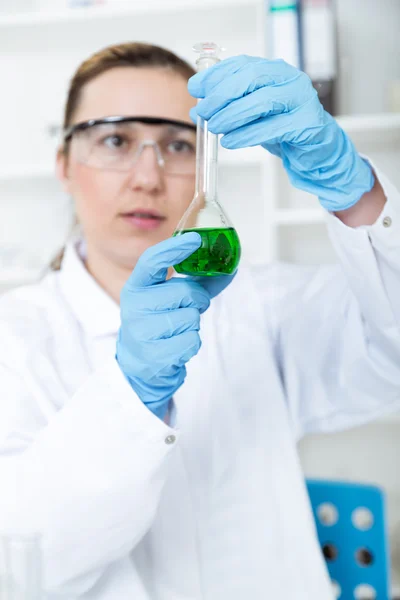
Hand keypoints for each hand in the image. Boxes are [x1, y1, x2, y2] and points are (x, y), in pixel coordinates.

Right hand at [116, 233, 233, 419]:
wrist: (141, 363)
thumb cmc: (160, 322)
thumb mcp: (172, 298)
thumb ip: (199, 282)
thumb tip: (232, 267)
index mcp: (136, 286)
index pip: (152, 260)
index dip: (174, 249)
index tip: (196, 239)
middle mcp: (134, 306)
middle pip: (185, 292)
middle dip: (196, 300)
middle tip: (186, 308)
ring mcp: (141, 331)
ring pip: (191, 317)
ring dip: (193, 323)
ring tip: (177, 329)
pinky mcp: (154, 354)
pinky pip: (192, 340)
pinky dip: (192, 342)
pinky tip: (177, 345)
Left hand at [189, 56, 373, 211]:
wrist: (315, 150)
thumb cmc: (283, 128)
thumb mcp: (252, 114)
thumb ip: (228, 108)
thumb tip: (197, 110)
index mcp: (274, 70)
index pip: (241, 65)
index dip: (215, 75)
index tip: (195, 88)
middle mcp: (289, 78)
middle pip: (250, 79)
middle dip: (221, 95)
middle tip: (204, 112)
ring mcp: (300, 98)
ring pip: (261, 101)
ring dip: (232, 115)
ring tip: (215, 128)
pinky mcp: (306, 122)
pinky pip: (272, 127)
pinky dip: (247, 135)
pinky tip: (231, 141)